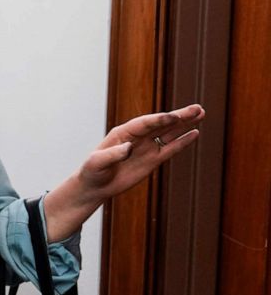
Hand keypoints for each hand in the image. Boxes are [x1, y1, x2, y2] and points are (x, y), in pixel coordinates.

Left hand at [44, 103, 204, 240]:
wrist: (96, 185)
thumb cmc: (93, 171)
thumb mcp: (97, 162)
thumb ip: (113, 154)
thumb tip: (129, 147)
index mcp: (123, 132)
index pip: (145, 123)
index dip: (160, 120)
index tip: (174, 117)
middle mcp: (138, 136)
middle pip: (162, 124)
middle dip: (179, 116)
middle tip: (197, 108)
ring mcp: (147, 147)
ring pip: (169, 133)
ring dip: (185, 124)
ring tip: (201, 113)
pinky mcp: (153, 159)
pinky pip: (170, 148)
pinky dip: (183, 141)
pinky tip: (195, 133)